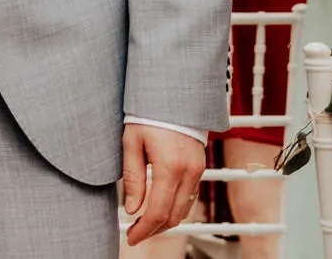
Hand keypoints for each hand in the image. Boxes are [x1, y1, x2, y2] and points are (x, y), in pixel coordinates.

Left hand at [121, 124, 203, 243]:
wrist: (173, 94)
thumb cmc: (148, 112)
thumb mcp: (132, 142)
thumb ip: (133, 178)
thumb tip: (132, 209)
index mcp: (169, 166)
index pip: (158, 211)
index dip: (144, 230)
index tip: (131, 236)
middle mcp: (188, 171)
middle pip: (173, 216)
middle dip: (154, 230)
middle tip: (135, 233)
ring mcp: (197, 169)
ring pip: (184, 209)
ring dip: (165, 221)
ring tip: (145, 223)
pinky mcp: (200, 166)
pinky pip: (190, 197)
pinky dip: (175, 208)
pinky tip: (160, 207)